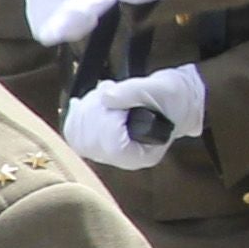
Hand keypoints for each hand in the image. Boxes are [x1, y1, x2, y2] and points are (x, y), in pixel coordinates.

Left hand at [59, 64, 204, 169]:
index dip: (109, 121)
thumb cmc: (175, 97)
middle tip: (111, 91)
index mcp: (143, 153)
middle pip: (91, 143)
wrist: (175, 97)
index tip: (118, 102)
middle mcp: (122, 158)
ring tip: (105, 93)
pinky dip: (76, 113)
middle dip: (95, 111)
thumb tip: (106, 97)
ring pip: (79, 137)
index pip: (114, 147)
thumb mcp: (162, 89)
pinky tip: (87, 100)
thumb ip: (134, 92)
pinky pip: (74, 132)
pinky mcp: (96, 139)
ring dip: (86, 109)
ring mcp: (107, 150)